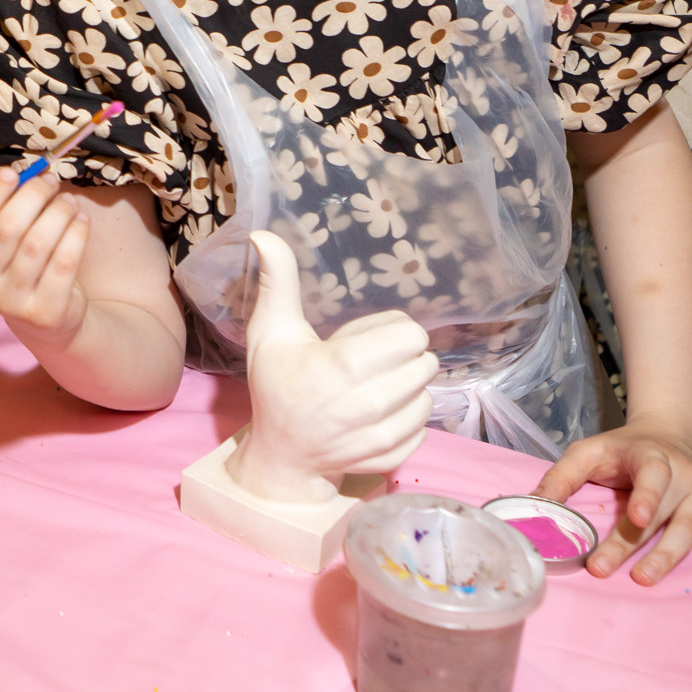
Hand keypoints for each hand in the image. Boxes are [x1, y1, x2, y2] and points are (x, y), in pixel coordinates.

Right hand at [0, 163, 88, 337]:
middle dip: (32, 195)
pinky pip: (64, 263)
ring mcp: (12, 302)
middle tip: (49, 180)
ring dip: (58, 211)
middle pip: (6, 230)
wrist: (40, 316)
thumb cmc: (11, 262)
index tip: (11, 172)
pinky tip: (80, 220)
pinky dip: (76, 234)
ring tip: (68, 200)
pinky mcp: (45, 311)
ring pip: (37, 243)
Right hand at [230, 232, 435, 502]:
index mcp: (339, 366)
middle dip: (405, 358)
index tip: (368, 340)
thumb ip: (277, 282)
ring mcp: (379, 436)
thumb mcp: (271, 331)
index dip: (395, 332)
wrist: (281, 456)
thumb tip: (263, 233)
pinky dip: (408, 421)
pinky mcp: (390, 458)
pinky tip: (379, 417)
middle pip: (425, 364)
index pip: (410, 337)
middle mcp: (364, 404)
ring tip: (376, 390)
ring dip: (409, 390)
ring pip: (428, 397)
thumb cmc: (275, 387)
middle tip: (373, 364)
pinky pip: (424, 429)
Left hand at [539, 419, 691, 589]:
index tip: (635, 517)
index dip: (645, 495)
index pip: (651, 475)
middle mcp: (686, 474)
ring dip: (670, 556)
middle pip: (661, 513)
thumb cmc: (626, 448)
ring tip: (645, 579)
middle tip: (604, 568)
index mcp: (652, 456)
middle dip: (634, 544)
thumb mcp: (589, 450)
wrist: (675, 432)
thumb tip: (533, 505)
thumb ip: (562, 475)